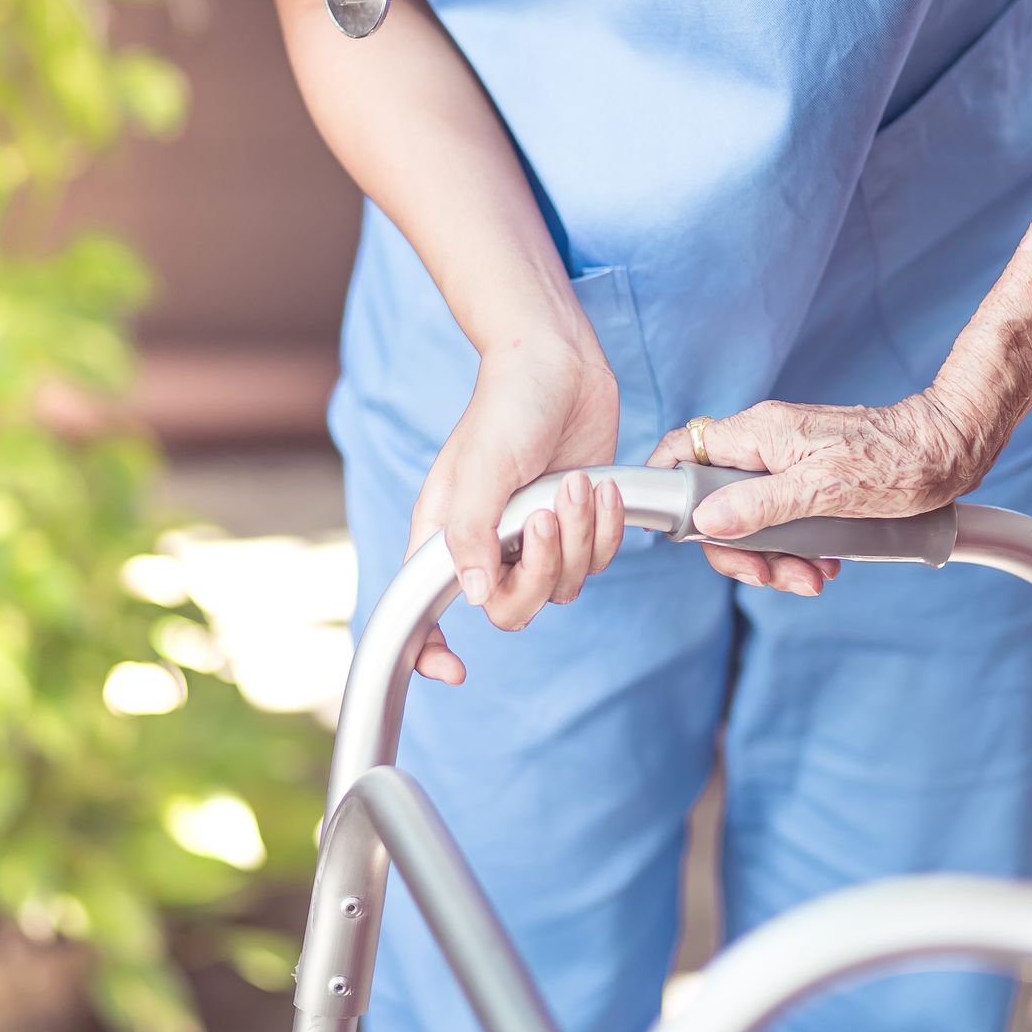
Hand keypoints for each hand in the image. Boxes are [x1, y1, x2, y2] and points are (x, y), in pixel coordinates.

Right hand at [407, 338, 625, 682]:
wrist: (558, 360)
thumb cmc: (509, 404)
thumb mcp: (483, 466)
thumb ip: (473, 533)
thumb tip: (470, 594)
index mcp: (445, 532)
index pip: (424, 609)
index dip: (429, 651)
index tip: (454, 670)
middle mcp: (486, 543)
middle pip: (511, 606)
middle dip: (542, 566)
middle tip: (549, 514)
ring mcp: (533, 536)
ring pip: (563, 586)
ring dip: (581, 537)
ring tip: (578, 484)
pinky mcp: (577, 522)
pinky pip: (597, 560)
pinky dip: (607, 530)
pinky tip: (603, 488)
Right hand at [645, 389, 1000, 595]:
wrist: (951, 450)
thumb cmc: (896, 463)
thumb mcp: (824, 491)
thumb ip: (760, 504)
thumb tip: (706, 521)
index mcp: (759, 435)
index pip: (684, 450)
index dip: (666, 487)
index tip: (678, 533)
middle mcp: (766, 444)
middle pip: (714, 500)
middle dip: (738, 548)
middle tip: (771, 576)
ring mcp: (788, 461)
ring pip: (750, 515)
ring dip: (773, 556)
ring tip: (810, 579)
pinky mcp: (811, 478)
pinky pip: (782, 518)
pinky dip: (797, 548)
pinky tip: (824, 565)